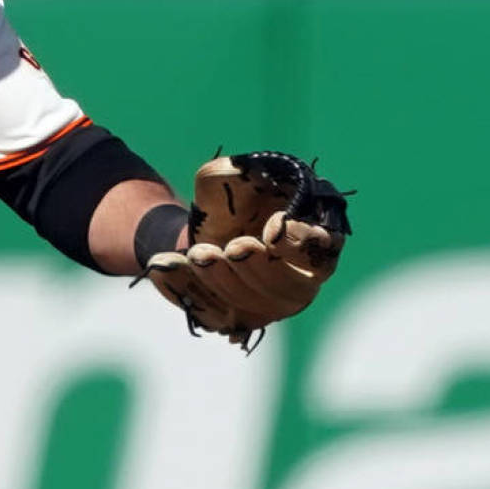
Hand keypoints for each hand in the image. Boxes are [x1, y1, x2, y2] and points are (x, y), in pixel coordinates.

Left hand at [137, 152, 351, 350]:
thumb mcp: (228, 176)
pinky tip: (164, 265)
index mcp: (309, 238)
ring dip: (224, 282)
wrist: (202, 224)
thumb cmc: (231, 198)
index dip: (302, 245)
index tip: (272, 231)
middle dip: (260, 270)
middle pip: (293, 290)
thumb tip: (243, 173)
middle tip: (234, 247)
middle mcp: (299, 277)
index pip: (325, 251)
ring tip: (197, 254)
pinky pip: (214, 315)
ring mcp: (269, 304)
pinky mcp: (236, 316)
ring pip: (257, 309)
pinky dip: (187, 289)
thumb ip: (236, 172)